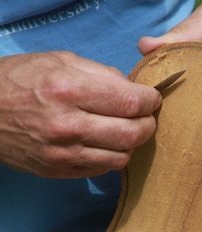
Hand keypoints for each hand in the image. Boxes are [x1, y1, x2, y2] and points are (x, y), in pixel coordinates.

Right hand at [0, 51, 160, 176]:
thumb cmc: (18, 79)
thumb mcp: (59, 60)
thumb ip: (102, 74)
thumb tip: (134, 89)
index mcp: (68, 90)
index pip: (130, 102)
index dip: (150, 100)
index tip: (152, 97)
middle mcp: (67, 125)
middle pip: (132, 134)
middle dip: (148, 124)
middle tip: (145, 115)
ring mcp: (61, 153)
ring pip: (121, 157)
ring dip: (131, 143)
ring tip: (125, 129)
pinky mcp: (57, 171)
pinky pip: (101, 169)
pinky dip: (110, 156)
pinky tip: (104, 142)